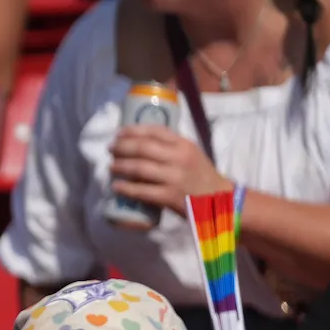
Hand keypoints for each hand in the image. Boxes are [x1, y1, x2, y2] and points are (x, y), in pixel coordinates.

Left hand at [108, 124, 227, 210]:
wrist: (219, 199)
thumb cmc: (200, 174)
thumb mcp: (190, 153)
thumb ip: (170, 145)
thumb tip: (138, 140)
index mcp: (184, 145)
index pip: (155, 131)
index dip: (133, 130)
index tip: (119, 133)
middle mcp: (179, 158)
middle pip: (143, 147)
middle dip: (122, 147)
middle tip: (111, 149)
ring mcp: (174, 177)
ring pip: (140, 168)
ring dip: (121, 166)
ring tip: (111, 166)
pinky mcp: (170, 196)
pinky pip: (142, 191)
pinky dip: (126, 188)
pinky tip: (116, 186)